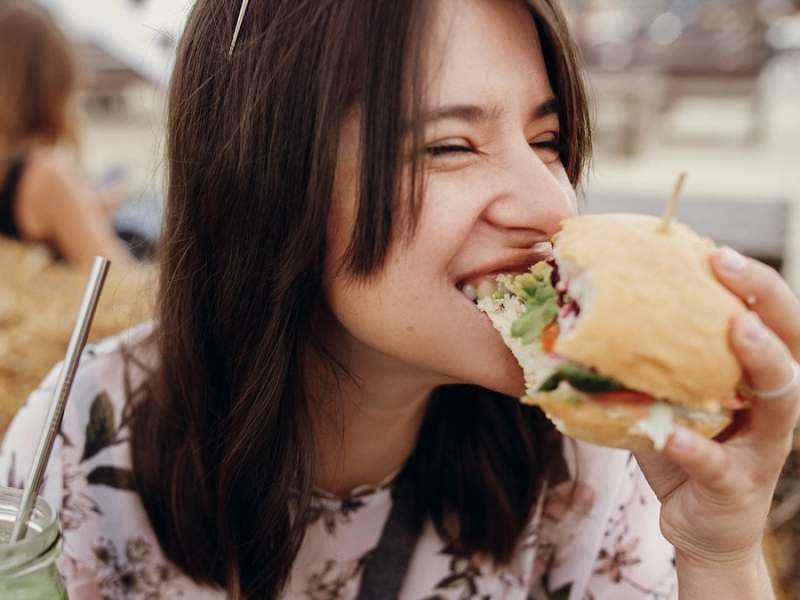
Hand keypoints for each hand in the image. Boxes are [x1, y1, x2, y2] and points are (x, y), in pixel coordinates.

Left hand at [635, 247, 799, 568]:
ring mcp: (762, 447)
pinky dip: (694, 446)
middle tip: (726, 263)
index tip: (714, 250)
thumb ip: (648, 363)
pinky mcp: (738, 486)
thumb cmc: (684, 450)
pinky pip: (718, 463)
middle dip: (763, 299)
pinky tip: (669, 433)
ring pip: (781, 400)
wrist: (700, 526)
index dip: (751, 282)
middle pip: (789, 343)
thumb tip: (586, 314)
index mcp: (754, 378)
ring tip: (738, 330)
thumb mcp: (667, 398)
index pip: (768, 319)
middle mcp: (772, 405)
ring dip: (761, 360)